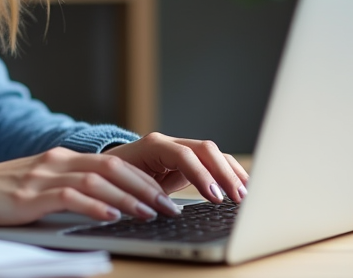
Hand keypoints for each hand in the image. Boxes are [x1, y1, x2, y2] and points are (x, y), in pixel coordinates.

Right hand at [0, 146, 184, 225]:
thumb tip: (113, 207)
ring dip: (127, 198)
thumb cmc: (7, 194)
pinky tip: (110, 216)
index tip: (166, 197)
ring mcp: (43, 177)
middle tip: (169, 207)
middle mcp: (57, 162)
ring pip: (96, 181)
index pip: (114, 163)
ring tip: (148, 213)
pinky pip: (69, 197)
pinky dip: (94, 206)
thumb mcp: (45, 185)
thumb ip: (74, 188)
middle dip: (145, 188)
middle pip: (112, 168)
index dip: (144, 179)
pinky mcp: (30, 196)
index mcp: (64, 159)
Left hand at [106, 132, 248, 202]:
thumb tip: (171, 211)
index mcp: (152, 146)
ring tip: (244, 194)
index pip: (184, 155)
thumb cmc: (116, 180)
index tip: (215, 196)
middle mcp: (168, 142)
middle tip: (237, 198)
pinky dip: (227, 172)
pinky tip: (240, 186)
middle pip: (204, 149)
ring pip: (212, 153)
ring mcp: (179, 147)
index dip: (201, 175)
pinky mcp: (187, 158)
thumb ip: (150, 196)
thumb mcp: (130, 189)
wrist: (108, 168)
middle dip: (223, 173)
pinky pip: (212, 161)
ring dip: (231, 172)